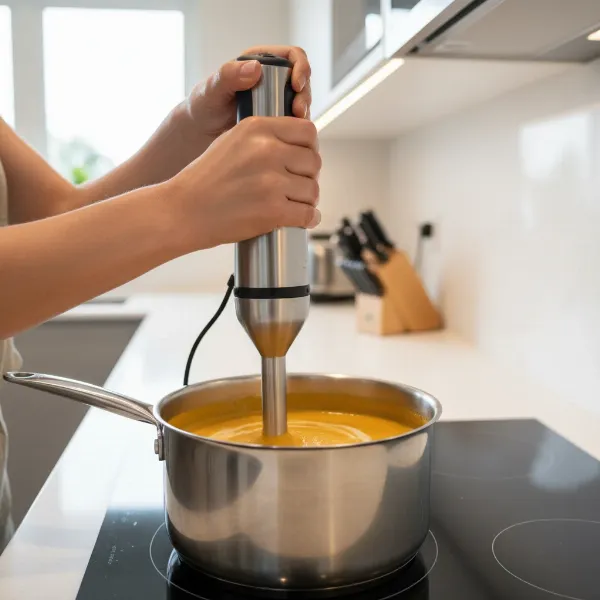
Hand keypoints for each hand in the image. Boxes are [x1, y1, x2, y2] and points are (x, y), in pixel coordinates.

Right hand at [168, 115, 320, 250]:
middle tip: (296, 187)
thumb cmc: (204, 181)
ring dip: (306, 200)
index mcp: (257, 128)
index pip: (307, 132)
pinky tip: (301, 219)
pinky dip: (307, 219)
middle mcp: (267, 150)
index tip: (302, 161)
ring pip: (312, 190)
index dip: (309, 148)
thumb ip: (264, 138)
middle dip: (307, 176)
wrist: (182, 211)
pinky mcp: (273, 210)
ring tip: (293, 204)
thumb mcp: (232, 141)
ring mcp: (271, 181)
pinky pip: (307, 214)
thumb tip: (299, 147)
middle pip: (313, 162)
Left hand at [185, 46, 311, 148]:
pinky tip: (292, 137)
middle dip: (305, 96)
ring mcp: (277, 101)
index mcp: (260, 61)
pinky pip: (295, 122)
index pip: (292, 56)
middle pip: (302, 81)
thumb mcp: (212, 89)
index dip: (301, 67)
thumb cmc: (204, 106)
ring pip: (302, 103)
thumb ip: (229, 75)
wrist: (202, 132)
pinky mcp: (278, 121)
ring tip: (295, 125)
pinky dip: (297, 129)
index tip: (297, 85)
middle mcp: (272, 79)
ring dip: (304, 114)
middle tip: (298, 112)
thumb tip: (256, 67)